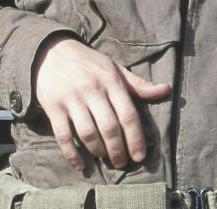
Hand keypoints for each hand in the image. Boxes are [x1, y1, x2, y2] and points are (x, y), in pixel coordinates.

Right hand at [33, 36, 170, 170]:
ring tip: (104, 158)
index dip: (136, 139)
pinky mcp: (53, 106)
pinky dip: (72, 154)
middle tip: (121, 163)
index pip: (128, 115)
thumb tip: (166, 90)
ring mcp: (71, 98)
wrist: (51, 51)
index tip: (139, 157)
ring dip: (98, 151)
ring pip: (88, 133)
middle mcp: (92, 90)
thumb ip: (138, 84)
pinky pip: (63, 135)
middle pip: (109, 128)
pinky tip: (80, 165)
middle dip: (117, 150)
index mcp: (111, 81)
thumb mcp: (114, 68)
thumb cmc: (87, 63)